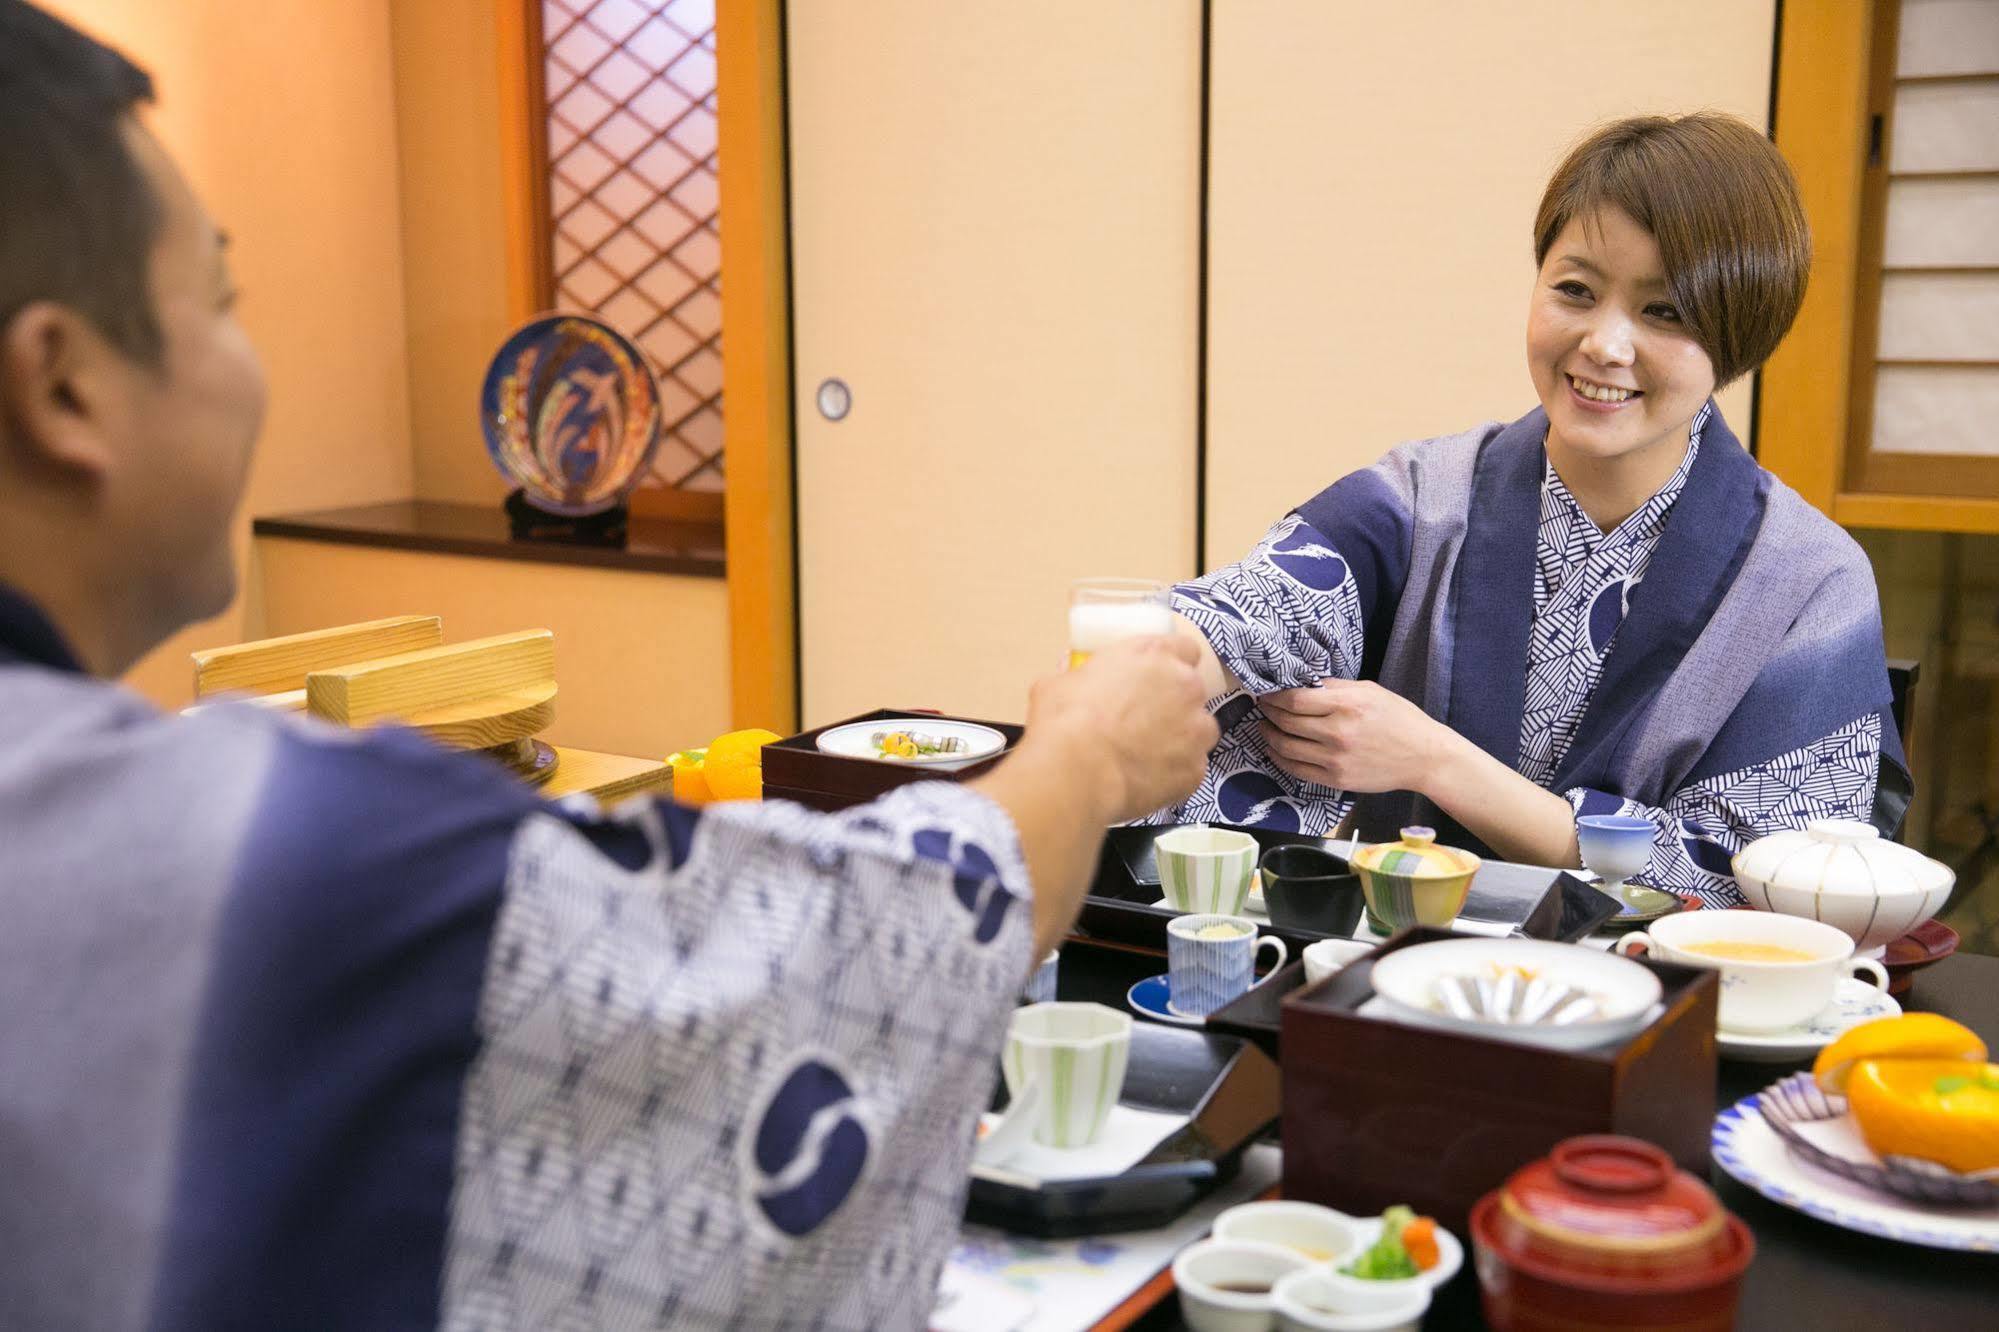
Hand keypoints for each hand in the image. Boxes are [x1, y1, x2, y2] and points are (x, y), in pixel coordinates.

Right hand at [1020, 635, 1217, 822]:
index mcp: (1155, 655)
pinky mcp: (1196, 768)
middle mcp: (1185, 685)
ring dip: (1181, 738)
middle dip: (1175, 703)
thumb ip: (1077, 676)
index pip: (1185, 648)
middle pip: (1193, 691)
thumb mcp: (1060, 683)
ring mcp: (1196, 729)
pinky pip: (1192, 768)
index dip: (1173, 663)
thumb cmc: (1065, 721)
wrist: (1077, 771)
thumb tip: (1069, 681)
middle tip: (1144, 720)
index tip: (1158, 677)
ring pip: (1200, 730)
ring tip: (1148, 754)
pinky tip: (1148, 779)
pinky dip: (1175, 773)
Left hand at [1256, 679, 1455, 794]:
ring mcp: (1335, 759)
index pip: (1295, 700)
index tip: (1268, 693)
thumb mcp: (1370, 691)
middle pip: (1286, 722)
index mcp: (1347, 705)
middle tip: (1263, 708)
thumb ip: (1336, 687)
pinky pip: (1296, 770)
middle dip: (1269, 714)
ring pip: (1286, 747)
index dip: (1275, 697)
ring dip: (1269, 736)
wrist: (1424, 757)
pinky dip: (1280, 759)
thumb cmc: (1399, 719)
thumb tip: (1304, 683)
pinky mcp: (1336, 780)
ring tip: (1265, 728)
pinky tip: (1276, 750)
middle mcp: (1338, 732)